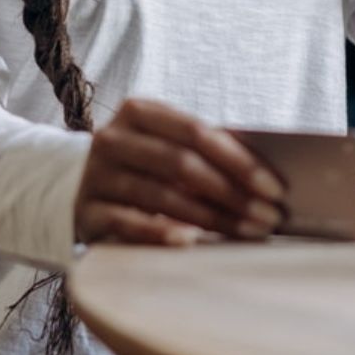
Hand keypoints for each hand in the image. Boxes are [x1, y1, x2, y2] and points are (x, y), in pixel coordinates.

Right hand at [73, 97, 289, 245]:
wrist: (80, 185)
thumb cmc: (142, 164)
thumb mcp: (164, 144)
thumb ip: (202, 149)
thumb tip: (262, 175)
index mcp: (138, 112)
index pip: (195, 132)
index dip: (238, 159)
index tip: (274, 187)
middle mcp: (112, 139)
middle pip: (181, 164)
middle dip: (231, 193)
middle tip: (267, 217)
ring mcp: (96, 176)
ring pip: (160, 196)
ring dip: (209, 218)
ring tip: (245, 233)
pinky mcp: (87, 212)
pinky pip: (128, 223)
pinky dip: (160, 233)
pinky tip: (190, 242)